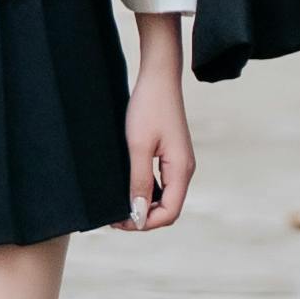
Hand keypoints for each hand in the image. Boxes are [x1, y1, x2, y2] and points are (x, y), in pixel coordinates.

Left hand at [124, 19, 195, 229]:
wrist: (158, 75)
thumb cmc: (148, 106)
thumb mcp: (138, 146)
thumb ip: (139, 182)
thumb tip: (138, 215)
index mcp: (181, 170)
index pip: (169, 213)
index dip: (145, 223)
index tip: (120, 220)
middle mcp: (184, 169)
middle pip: (168, 209)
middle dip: (143, 217)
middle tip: (115, 215)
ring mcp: (179, 162)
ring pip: (164, 197)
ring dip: (144, 205)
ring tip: (119, 204)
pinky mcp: (171, 154)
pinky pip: (161, 183)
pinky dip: (146, 190)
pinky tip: (128, 186)